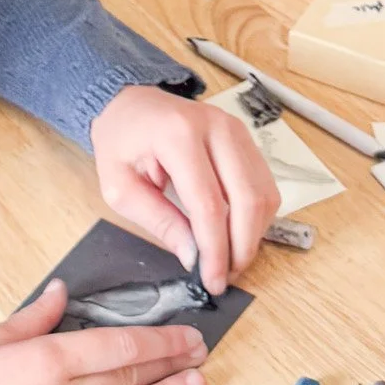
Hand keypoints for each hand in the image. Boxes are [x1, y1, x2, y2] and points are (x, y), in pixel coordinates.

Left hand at [90, 83, 279, 295]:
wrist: (130, 103)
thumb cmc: (121, 142)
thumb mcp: (120, 187)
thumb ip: (159, 221)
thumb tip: (193, 257)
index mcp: (177, 136)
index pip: (209, 204)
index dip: (215, 249)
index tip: (212, 280)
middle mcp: (215, 128)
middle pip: (248, 198)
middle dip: (242, 246)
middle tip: (226, 275)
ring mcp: (236, 130)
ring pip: (263, 193)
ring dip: (253, 234)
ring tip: (230, 258)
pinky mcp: (245, 138)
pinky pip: (264, 184)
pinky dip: (256, 216)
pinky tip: (237, 233)